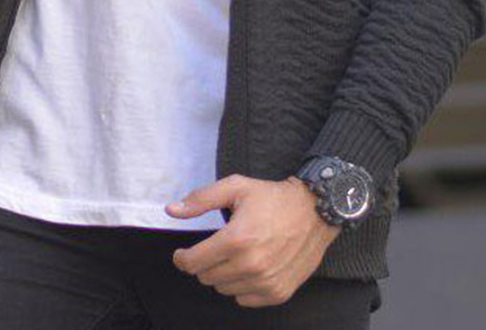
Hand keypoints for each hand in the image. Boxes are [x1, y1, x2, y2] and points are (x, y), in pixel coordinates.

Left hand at [166, 174, 340, 307]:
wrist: (314, 212)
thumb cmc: (272, 198)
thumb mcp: (235, 187)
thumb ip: (200, 200)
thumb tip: (171, 210)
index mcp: (236, 239)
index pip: (193, 263)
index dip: (182, 258)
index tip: (182, 254)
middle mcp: (250, 265)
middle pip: (206, 277)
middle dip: (205, 262)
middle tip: (217, 246)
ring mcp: (265, 282)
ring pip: (224, 289)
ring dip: (223, 274)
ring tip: (236, 254)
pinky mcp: (278, 293)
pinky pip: (244, 299)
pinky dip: (241, 285)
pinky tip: (250, 266)